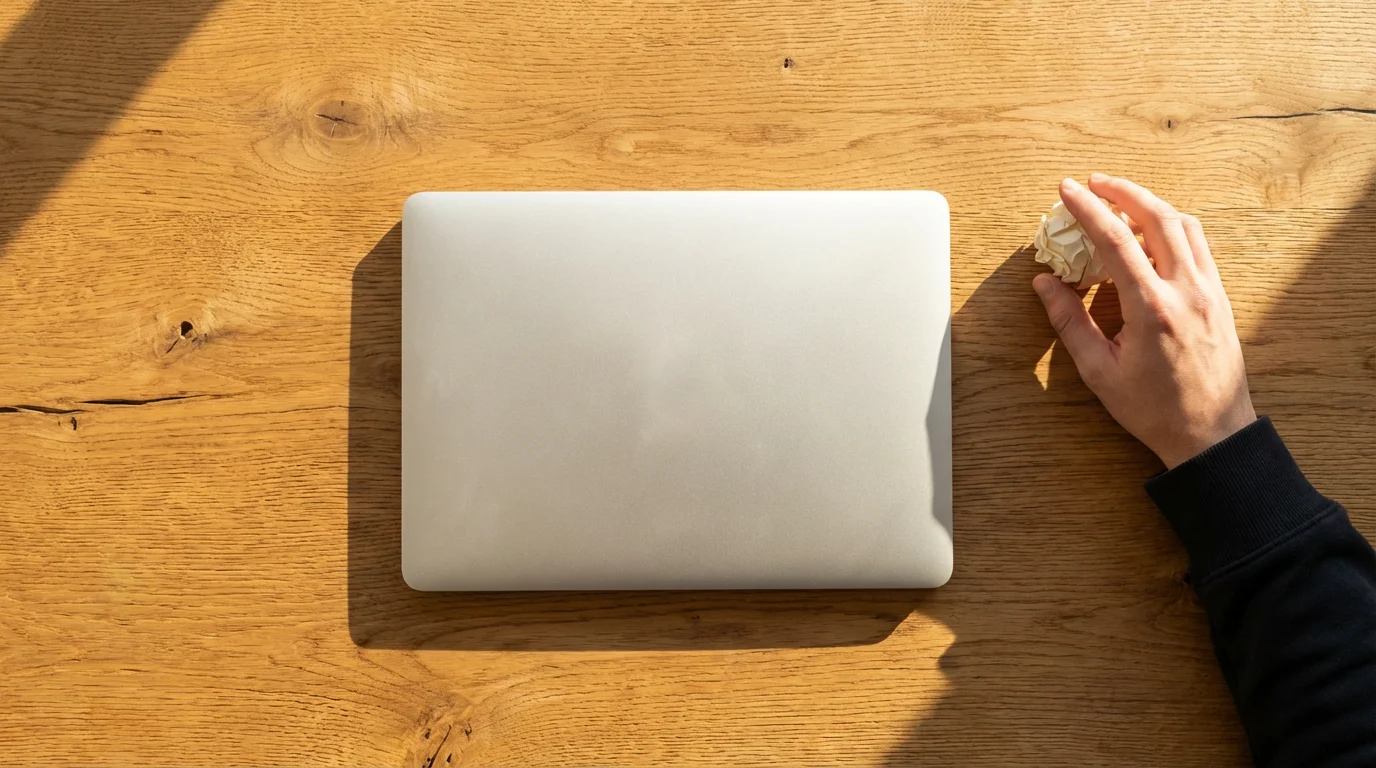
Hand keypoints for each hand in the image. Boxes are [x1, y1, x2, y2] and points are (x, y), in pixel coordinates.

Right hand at [1032, 174, 1256, 469]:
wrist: (1211, 434)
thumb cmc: (1154, 410)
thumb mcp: (1099, 372)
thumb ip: (1070, 322)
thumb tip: (1045, 284)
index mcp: (1152, 309)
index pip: (1117, 241)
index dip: (1089, 209)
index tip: (1067, 189)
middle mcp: (1186, 291)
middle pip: (1158, 217)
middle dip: (1123, 192)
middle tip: (1094, 182)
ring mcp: (1209, 291)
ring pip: (1184, 225)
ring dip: (1151, 204)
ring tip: (1121, 202)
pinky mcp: (1220, 297)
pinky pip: (1198, 245)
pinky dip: (1172, 226)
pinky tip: (1152, 232)